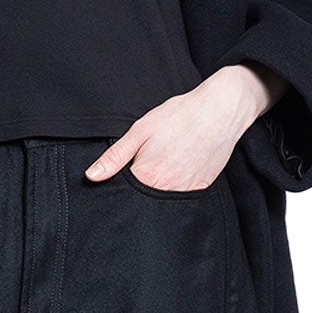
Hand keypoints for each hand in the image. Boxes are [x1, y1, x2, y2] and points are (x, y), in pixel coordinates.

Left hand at [84, 64, 287, 191]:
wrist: (220, 111)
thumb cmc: (179, 116)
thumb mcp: (140, 131)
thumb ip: (115, 157)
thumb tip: (91, 176)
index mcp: (148, 177)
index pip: (124, 195)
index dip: (118, 187)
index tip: (120, 178)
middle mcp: (167, 190)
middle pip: (143, 202)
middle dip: (138, 192)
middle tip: (146, 164)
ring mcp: (186, 191)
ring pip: (163, 201)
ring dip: (157, 191)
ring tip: (163, 164)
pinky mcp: (201, 188)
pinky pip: (182, 197)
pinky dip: (175, 188)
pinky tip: (177, 168)